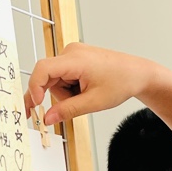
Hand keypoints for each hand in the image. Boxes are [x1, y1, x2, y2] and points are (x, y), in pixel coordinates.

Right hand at [23, 43, 155, 125]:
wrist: (137, 74)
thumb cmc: (122, 82)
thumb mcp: (94, 102)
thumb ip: (67, 110)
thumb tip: (47, 118)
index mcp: (75, 59)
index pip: (42, 69)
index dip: (34, 88)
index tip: (36, 106)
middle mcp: (71, 52)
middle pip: (48, 78)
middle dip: (59, 95)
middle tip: (76, 103)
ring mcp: (73, 53)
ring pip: (55, 79)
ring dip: (66, 92)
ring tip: (86, 94)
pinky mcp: (75, 58)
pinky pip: (62, 76)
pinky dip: (70, 87)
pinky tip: (85, 88)